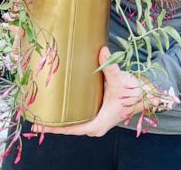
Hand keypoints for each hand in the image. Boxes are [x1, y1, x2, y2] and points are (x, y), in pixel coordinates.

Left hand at [30, 47, 155, 136]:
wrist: (146, 95)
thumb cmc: (133, 92)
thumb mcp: (119, 80)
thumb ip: (109, 67)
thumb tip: (102, 50)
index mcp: (97, 124)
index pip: (69, 129)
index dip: (52, 128)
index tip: (37, 126)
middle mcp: (94, 126)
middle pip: (68, 128)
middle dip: (51, 124)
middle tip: (33, 118)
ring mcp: (95, 121)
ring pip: (72, 123)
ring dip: (58, 119)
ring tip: (41, 112)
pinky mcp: (96, 114)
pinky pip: (77, 118)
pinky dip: (66, 114)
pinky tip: (57, 107)